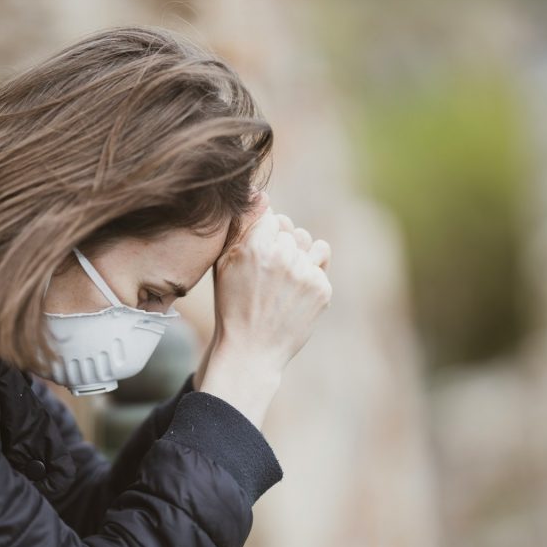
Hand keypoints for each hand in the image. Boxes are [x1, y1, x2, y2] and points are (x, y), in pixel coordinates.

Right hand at [210, 193, 331, 374]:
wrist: (251, 351)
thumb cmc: (232, 306)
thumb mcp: (224, 265)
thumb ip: (241, 227)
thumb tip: (262, 194)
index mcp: (256, 247)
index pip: (271, 217)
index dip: (264, 236)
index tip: (257, 256)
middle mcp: (283, 256)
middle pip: (290, 230)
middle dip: (281, 246)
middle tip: (267, 276)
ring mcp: (306, 274)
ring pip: (310, 244)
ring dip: (300, 256)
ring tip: (283, 282)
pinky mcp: (322, 290)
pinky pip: (321, 265)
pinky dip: (310, 276)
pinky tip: (293, 296)